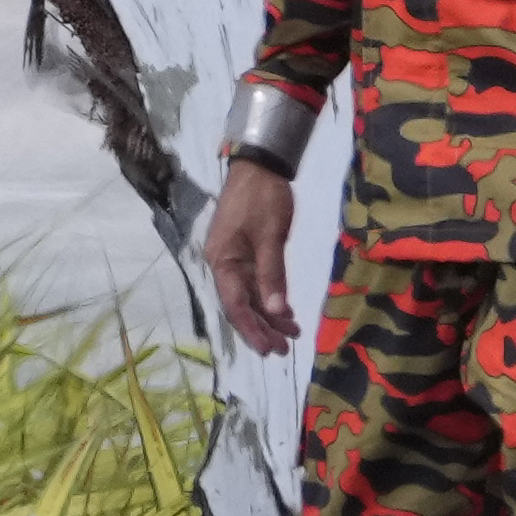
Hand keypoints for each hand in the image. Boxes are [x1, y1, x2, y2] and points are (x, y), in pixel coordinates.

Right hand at [204, 156, 299, 357]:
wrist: (259, 166)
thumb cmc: (263, 198)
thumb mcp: (270, 236)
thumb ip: (271, 274)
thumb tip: (274, 311)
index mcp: (223, 261)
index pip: (235, 304)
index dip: (252, 329)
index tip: (269, 349)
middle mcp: (224, 264)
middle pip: (241, 304)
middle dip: (262, 328)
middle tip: (285, 349)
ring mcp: (234, 258)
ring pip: (250, 296)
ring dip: (269, 316)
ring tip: (292, 334)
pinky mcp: (246, 252)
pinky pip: (255, 283)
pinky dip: (270, 298)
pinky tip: (285, 311)